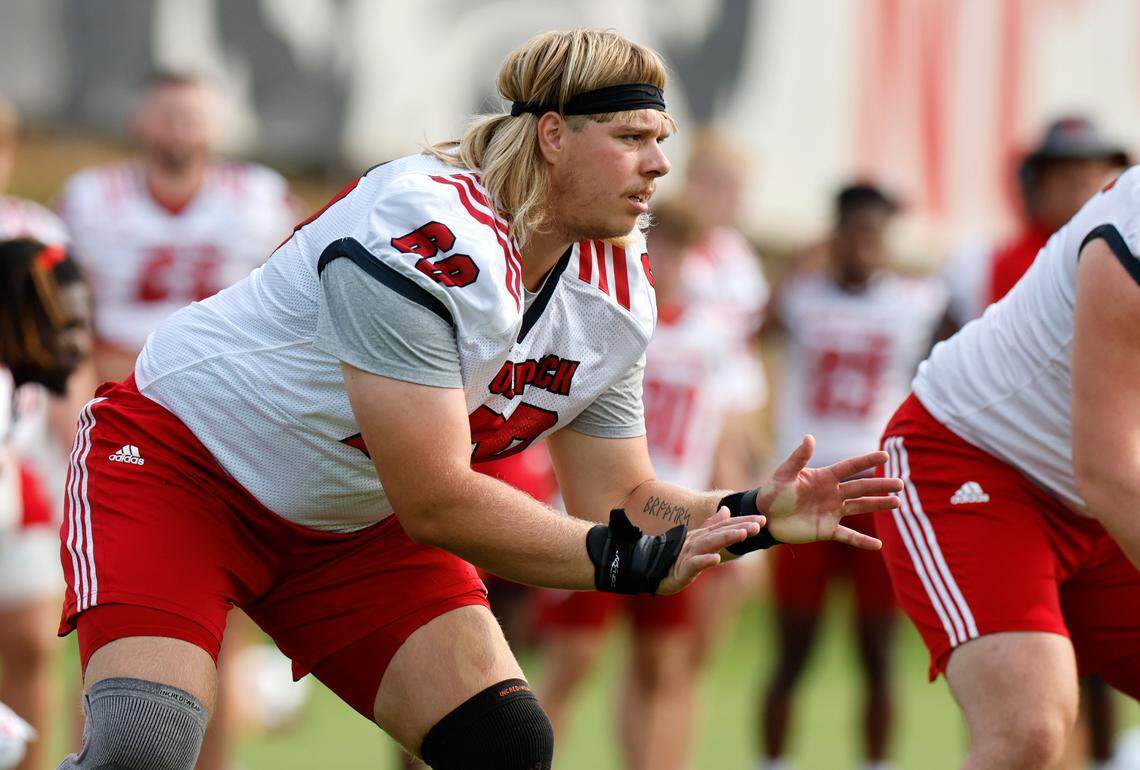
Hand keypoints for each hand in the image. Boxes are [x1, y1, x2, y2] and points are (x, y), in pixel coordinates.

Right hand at [656, 507, 765, 594]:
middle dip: (741, 527)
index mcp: (703, 535)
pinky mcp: (683, 569)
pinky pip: (694, 564)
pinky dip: (705, 560)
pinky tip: (716, 558)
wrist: (653, 570)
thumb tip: (726, 510)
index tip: (763, 520)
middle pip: (721, 531)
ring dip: (727, 537)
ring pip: (710, 543)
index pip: (726, 526)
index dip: (744, 521)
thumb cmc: (677, 556)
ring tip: (743, 534)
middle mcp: (697, 541)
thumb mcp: (698, 540)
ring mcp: (689, 553)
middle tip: (759, 524)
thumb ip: (712, 525)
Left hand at [757, 435, 901, 549]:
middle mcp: (832, 493)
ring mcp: (832, 512)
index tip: (885, 456)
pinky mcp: (827, 530)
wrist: (764, 518)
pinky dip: (862, 541)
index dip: (867, 461)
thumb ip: (798, 458)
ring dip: (878, 505)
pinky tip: (878, 546)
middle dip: (880, 486)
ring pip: (860, 507)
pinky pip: (848, 536)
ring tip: (897, 503)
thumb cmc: (773, 493)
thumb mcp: (784, 474)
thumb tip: (810, 437)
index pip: (850, 467)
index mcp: (824, 477)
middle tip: (901, 484)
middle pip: (861, 488)